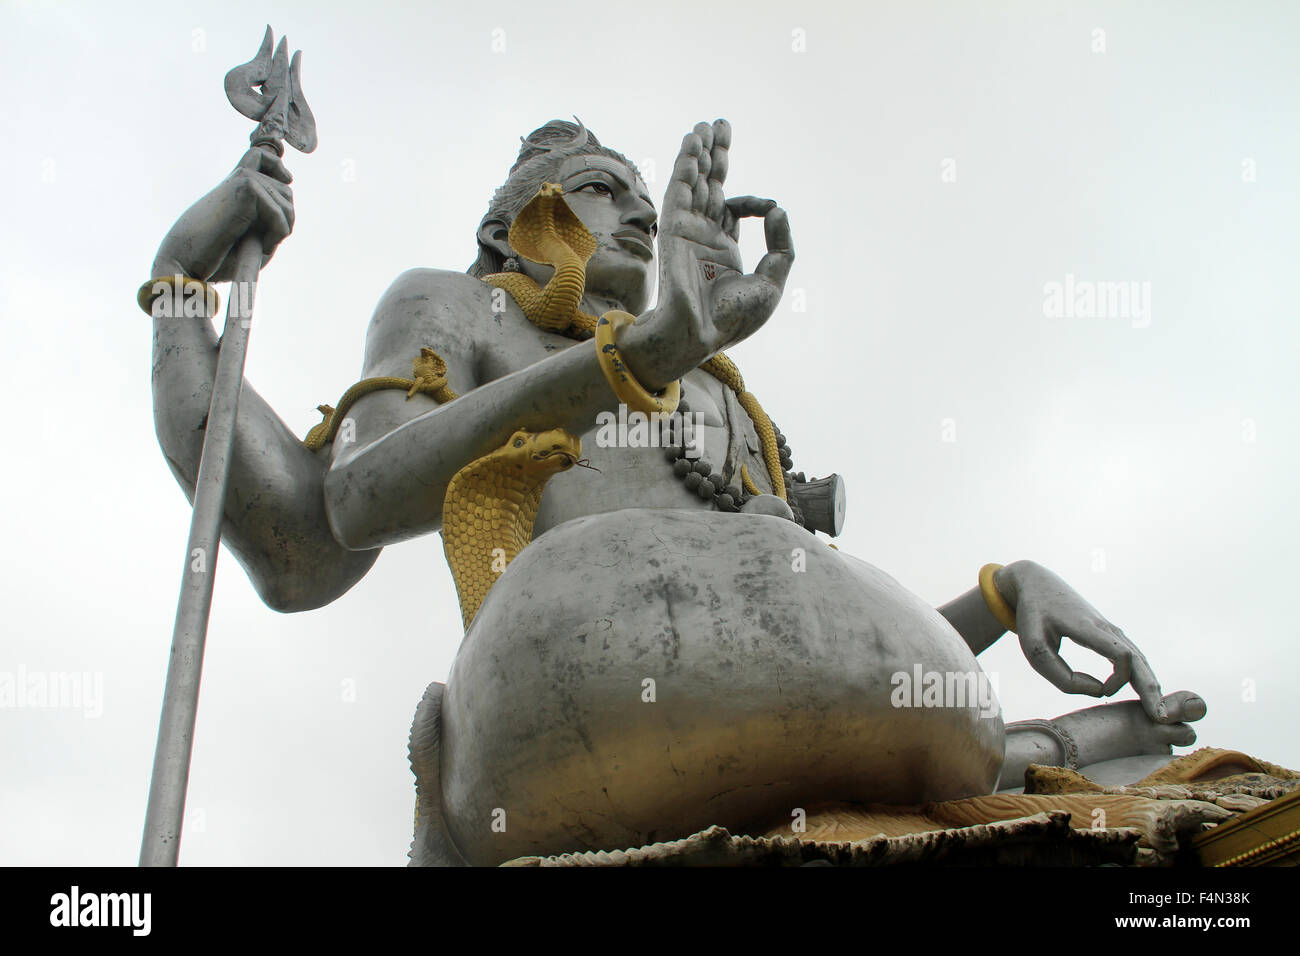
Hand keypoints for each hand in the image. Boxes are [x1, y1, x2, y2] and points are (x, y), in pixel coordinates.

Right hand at [151, 147, 294, 281]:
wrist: (190, 257)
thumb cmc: (219, 254)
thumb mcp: (252, 235)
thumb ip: (272, 217)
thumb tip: (288, 196)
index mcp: (236, 185)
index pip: (259, 157)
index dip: (276, 165)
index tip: (287, 178)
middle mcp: (240, 177)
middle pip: (285, 189)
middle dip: (286, 218)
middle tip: (270, 241)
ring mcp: (243, 178)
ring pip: (287, 199)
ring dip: (283, 228)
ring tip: (264, 244)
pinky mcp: (246, 185)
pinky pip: (279, 211)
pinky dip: (278, 233)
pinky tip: (262, 246)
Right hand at [628, 120, 793, 384]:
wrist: (702, 332)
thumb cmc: (734, 318)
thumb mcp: (772, 281)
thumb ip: (781, 245)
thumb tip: (779, 208)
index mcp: (723, 250)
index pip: (734, 209)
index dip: (754, 202)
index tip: (769, 208)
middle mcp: (703, 236)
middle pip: (709, 186)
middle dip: (715, 156)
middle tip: (719, 125)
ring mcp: (688, 231)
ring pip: (693, 183)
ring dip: (697, 154)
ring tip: (703, 127)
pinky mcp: (675, 228)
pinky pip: (680, 190)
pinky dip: (686, 166)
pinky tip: (691, 144)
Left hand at [998, 561, 1206, 725]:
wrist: (1038, 584)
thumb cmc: (1034, 617)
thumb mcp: (1034, 648)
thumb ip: (1060, 676)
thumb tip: (1098, 691)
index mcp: (1087, 627)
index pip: (1121, 654)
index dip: (1121, 679)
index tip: (1103, 692)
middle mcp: (1106, 628)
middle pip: (1139, 660)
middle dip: (1151, 690)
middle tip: (1162, 719)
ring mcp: (1111, 630)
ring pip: (1140, 659)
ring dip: (1151, 685)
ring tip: (1160, 712)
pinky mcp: (1110, 634)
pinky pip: (1132, 657)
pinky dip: (1142, 676)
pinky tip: (1147, 694)